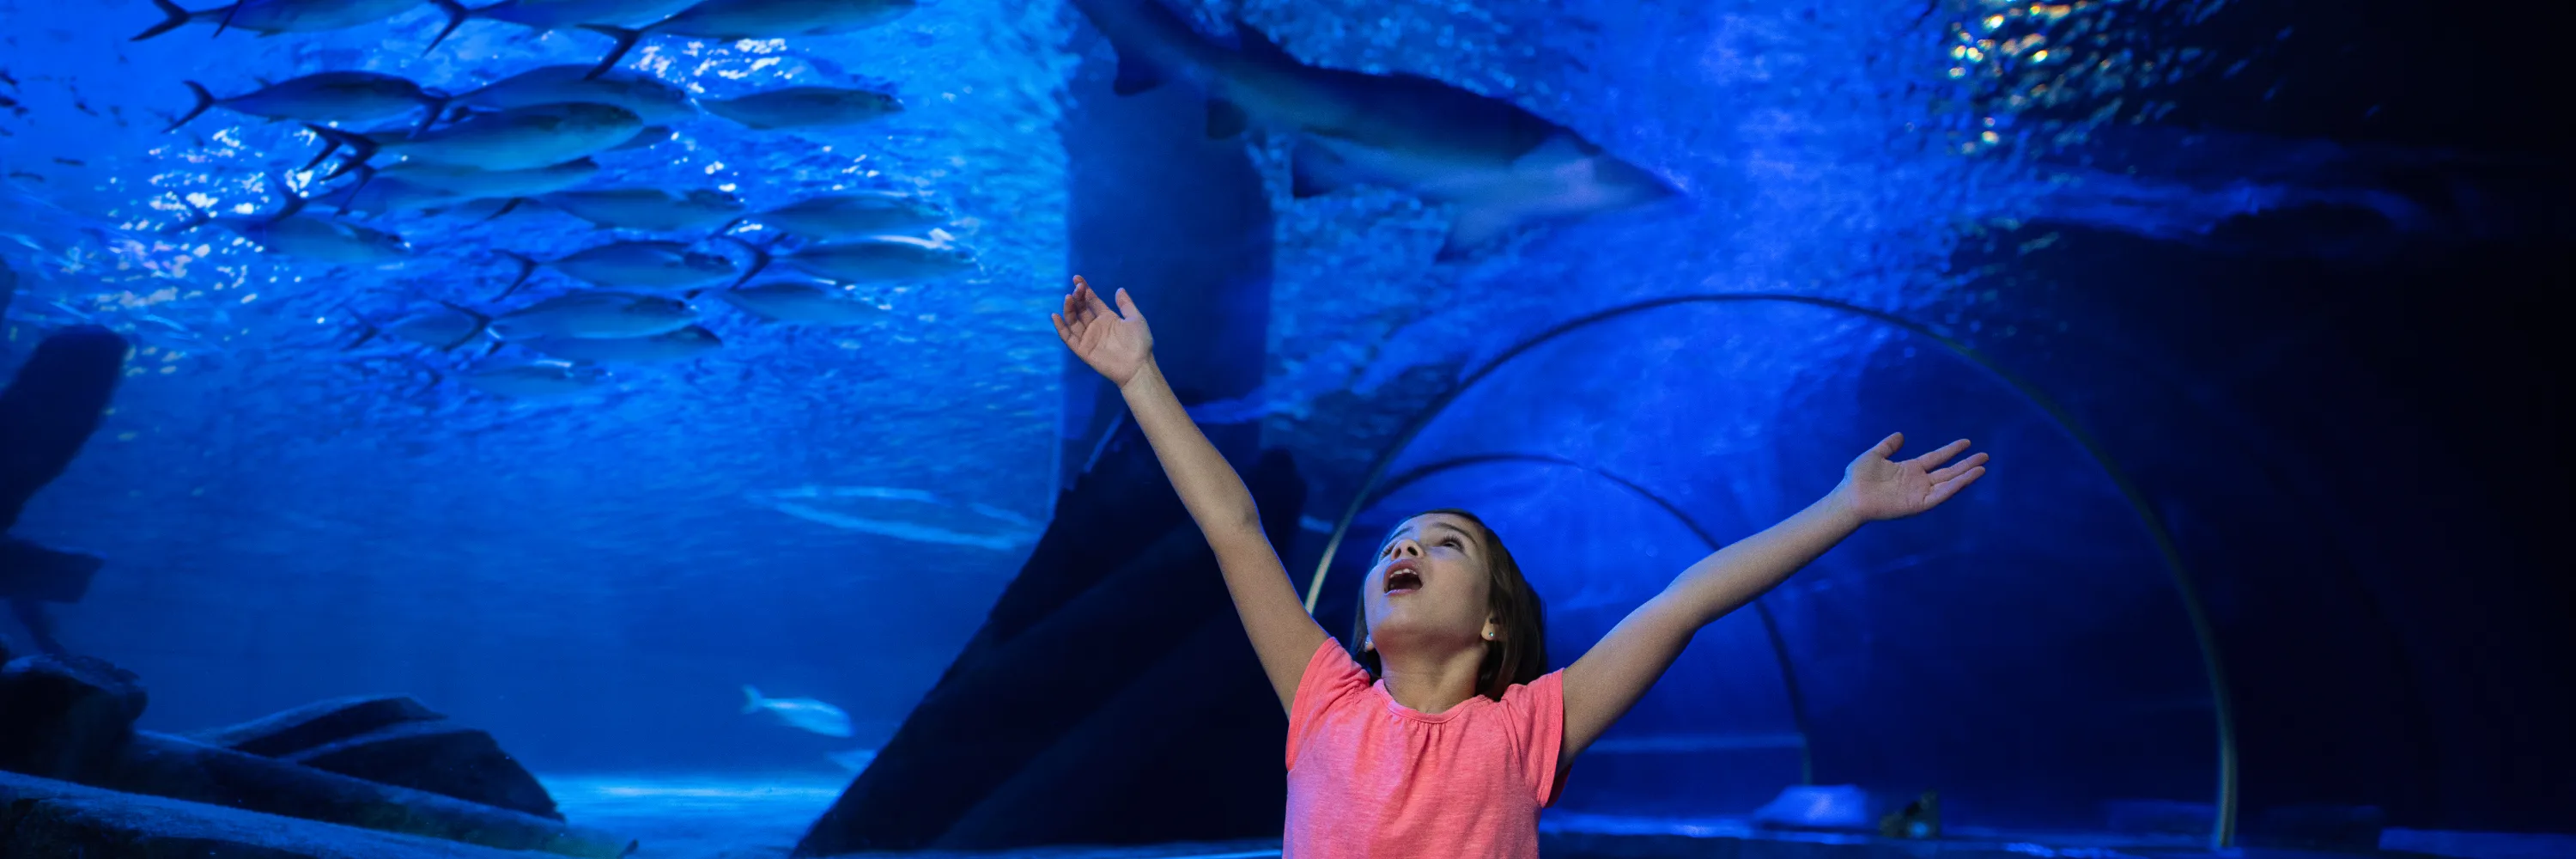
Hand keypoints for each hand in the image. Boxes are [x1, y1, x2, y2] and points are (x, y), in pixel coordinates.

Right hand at [1051, 275, 1153, 387]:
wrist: (1138, 366)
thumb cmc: (1140, 344)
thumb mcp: (1135, 319)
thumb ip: (1126, 305)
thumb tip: (1119, 289)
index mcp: (1107, 318)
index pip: (1092, 301)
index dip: (1085, 290)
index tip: (1077, 278)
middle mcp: (1096, 327)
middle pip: (1081, 309)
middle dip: (1077, 297)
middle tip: (1077, 288)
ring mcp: (1088, 338)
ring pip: (1073, 321)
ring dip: (1069, 309)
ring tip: (1068, 297)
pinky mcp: (1083, 350)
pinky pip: (1068, 338)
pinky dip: (1060, 328)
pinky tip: (1056, 316)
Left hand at [1830, 433, 1987, 521]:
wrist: (1850, 497)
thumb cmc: (1858, 478)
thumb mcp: (1874, 455)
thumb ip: (1888, 446)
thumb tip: (1900, 435)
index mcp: (1910, 470)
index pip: (1937, 458)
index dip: (1951, 450)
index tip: (1967, 443)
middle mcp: (1918, 482)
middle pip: (1948, 471)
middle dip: (1966, 464)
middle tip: (1985, 456)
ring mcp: (1920, 493)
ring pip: (1948, 484)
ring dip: (1966, 476)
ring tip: (1982, 467)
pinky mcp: (1918, 505)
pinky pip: (1940, 496)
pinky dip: (1954, 488)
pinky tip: (1967, 479)